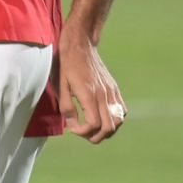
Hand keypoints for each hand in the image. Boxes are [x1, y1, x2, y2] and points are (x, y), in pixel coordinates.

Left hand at [58, 24, 125, 143]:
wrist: (81, 45)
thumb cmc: (66, 64)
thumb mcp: (61, 84)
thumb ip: (67, 106)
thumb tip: (72, 125)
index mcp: (89, 94)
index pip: (94, 124)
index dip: (83, 132)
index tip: (73, 129)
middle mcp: (104, 95)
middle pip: (109, 127)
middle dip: (96, 137)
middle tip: (83, 134)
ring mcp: (112, 92)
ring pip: (118, 122)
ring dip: (107, 131)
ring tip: (92, 129)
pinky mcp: (115, 89)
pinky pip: (122, 111)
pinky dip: (115, 120)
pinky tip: (103, 119)